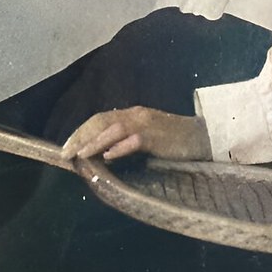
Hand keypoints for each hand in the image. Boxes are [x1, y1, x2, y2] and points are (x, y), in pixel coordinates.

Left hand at [62, 106, 211, 162]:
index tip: (66, 148)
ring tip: (80, 156)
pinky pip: (135, 140)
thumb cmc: (176, 142)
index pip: (100, 119)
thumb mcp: (148, 139)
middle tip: (65, 154)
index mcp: (132, 115)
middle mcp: (136, 115)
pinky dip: (119, 147)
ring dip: (94, 142)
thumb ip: (128, 142)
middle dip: (80, 137)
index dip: (81, 132)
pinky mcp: (158, 136)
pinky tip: (108, 157)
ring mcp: (147, 124)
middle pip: (101, 121)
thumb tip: (104, 155)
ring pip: (113, 129)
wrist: (206, 138)